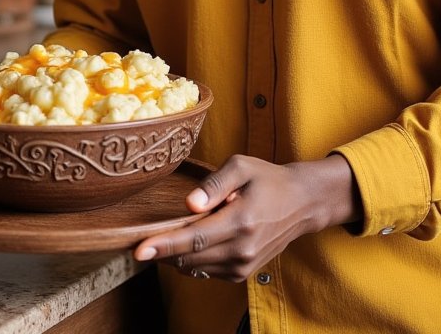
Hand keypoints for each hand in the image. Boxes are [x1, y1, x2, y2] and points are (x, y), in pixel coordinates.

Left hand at [133, 153, 360, 281]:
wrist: (301, 204)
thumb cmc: (268, 180)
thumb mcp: (242, 166)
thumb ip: (214, 183)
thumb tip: (189, 203)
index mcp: (241, 221)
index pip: (194, 238)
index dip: (164, 245)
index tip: (138, 250)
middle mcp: (242, 249)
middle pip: (189, 257)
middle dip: (162, 251)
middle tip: (143, 238)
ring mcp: (243, 265)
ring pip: (195, 268)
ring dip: (177, 255)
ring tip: (176, 232)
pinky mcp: (242, 273)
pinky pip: (206, 271)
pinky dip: (193, 259)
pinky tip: (196, 240)